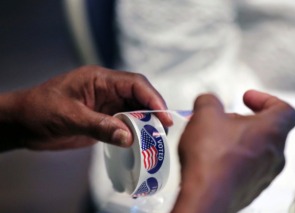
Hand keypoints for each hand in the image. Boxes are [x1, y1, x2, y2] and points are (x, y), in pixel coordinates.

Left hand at [0, 65, 171, 150]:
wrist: (23, 123)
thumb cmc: (40, 110)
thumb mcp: (69, 116)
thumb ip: (100, 126)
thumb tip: (129, 137)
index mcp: (99, 79)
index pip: (134, 84)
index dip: (152, 98)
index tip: (164, 115)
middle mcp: (106, 89)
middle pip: (138, 97)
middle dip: (153, 112)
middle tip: (163, 130)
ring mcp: (106, 105)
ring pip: (134, 111)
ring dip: (145, 123)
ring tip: (156, 139)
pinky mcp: (103, 119)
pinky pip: (124, 124)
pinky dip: (133, 132)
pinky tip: (139, 142)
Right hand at [172, 90, 294, 212]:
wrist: (205, 195)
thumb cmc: (211, 157)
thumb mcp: (204, 114)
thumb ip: (208, 100)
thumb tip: (208, 102)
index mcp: (270, 131)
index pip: (283, 109)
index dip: (265, 99)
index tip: (248, 99)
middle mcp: (273, 155)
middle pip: (266, 130)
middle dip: (243, 120)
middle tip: (224, 118)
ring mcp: (263, 174)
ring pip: (256, 149)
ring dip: (237, 139)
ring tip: (214, 137)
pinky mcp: (250, 188)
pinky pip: (246, 167)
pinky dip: (233, 158)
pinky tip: (212, 157)